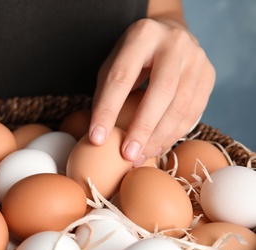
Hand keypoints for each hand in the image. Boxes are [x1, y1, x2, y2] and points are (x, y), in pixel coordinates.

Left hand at [89, 18, 215, 166]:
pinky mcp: (209, 74)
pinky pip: (194, 112)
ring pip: (181, 105)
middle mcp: (174, 43)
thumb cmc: (134, 56)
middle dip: (143, 128)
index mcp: (142, 35)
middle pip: (160, 91)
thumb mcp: (114, 64)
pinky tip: (158, 147)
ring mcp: (197, 58)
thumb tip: (100, 135)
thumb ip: (107, 93)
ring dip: (160, 137)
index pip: (121, 77)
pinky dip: (174, 134)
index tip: (97, 139)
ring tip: (141, 157)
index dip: (107, 110)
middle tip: (128, 156)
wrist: (169, 35)